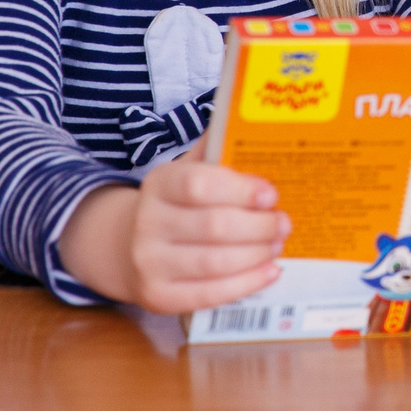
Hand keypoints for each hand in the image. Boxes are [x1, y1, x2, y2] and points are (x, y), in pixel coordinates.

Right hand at [58, 159, 288, 313]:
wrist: (126, 247)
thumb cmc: (176, 205)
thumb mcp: (187, 171)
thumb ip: (216, 148)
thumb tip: (248, 113)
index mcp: (159, 184)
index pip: (200, 184)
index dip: (241, 190)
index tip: (271, 194)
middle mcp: (148, 223)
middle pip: (215, 227)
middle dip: (259, 226)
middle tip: (284, 223)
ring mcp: (149, 263)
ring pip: (215, 263)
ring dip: (257, 254)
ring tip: (277, 245)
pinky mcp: (158, 297)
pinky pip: (210, 294)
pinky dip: (247, 283)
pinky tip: (269, 271)